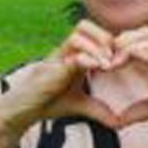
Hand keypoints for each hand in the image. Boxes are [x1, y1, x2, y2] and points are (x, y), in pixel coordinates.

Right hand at [0, 19, 123, 134]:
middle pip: (85, 25)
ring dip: (98, 46)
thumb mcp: (82, 105)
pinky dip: (88, 58)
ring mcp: (58, 57)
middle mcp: (66, 52)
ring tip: (108, 64)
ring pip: (79, 33)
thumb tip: (120, 122)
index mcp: (75, 55)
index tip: (123, 61)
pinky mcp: (53, 67)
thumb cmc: (50, 103)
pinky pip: (72, 54)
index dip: (111, 42)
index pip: (93, 34)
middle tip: (116, 57)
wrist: (25, 109)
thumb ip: (100, 109)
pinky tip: (99, 69)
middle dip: (105, 38)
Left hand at [110, 27, 147, 142]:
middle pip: (141, 31)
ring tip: (107, 62)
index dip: (120, 45)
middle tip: (101, 58)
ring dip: (123, 45)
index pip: (140, 39)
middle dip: (119, 40)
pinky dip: (132, 55)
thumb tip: (117, 120)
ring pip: (146, 37)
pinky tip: (117, 66)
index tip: (102, 60)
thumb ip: (138, 110)